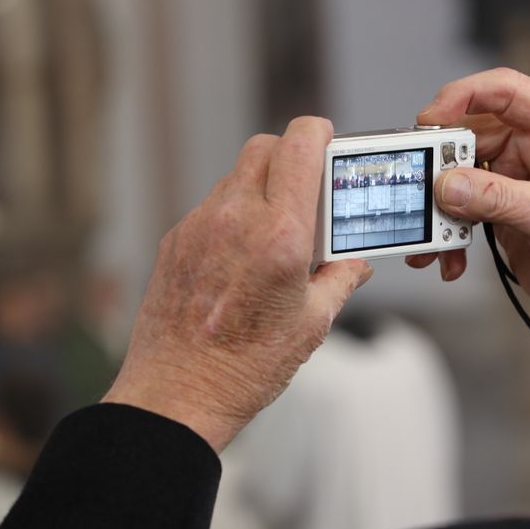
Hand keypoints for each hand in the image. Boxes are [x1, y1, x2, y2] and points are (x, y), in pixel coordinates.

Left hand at [104, 118, 372, 451]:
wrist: (178, 394)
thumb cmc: (246, 366)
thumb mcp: (312, 324)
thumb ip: (340, 280)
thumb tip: (355, 264)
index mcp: (280, 234)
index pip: (299, 145)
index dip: (317, 134)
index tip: (328, 143)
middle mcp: (236, 219)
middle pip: (263, 147)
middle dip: (290, 156)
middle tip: (309, 189)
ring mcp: (199, 227)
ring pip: (235, 177)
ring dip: (261, 188)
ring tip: (277, 232)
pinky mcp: (174, 241)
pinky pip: (211, 209)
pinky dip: (233, 216)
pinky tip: (242, 257)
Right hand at [412, 69, 529, 398]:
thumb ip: (498, 198)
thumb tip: (448, 183)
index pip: (508, 91)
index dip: (464, 96)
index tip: (431, 119)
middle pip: (474, 129)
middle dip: (444, 159)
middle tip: (423, 183)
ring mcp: (519, 172)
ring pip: (460, 167)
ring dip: (441, 200)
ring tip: (433, 229)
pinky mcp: (501, 201)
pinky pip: (460, 202)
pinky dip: (448, 226)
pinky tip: (449, 251)